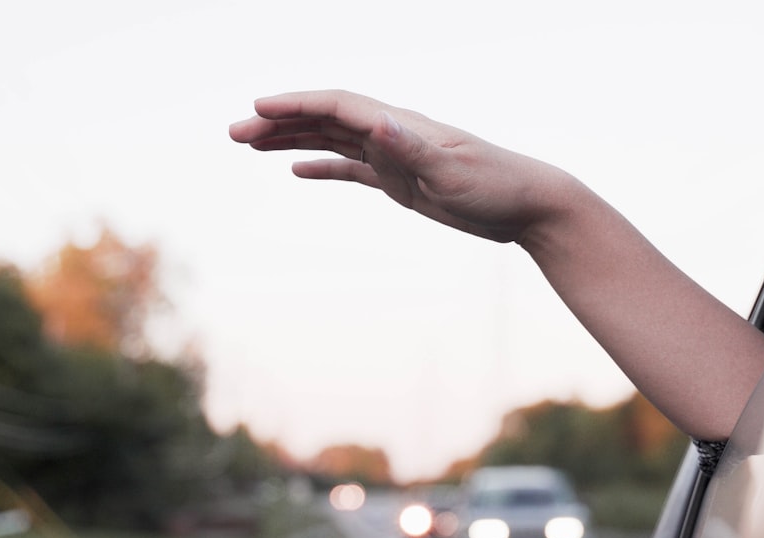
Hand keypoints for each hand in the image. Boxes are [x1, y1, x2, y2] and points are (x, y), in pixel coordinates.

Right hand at [229, 90, 573, 242]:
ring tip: (252, 143)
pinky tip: (298, 169)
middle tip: (235, 133)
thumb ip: (411, 149)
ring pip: (333, 141)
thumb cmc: (498, 187)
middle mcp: (393, 134)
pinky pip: (352, 169)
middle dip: (280, 122)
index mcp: (402, 126)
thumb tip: (376, 122)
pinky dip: (323, 166)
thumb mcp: (453, 172)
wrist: (528, 207)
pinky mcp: (402, 181)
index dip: (295, 105)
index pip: (338, 106)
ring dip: (293, 139)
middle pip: (326, 120)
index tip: (256, 110)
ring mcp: (395, 156)